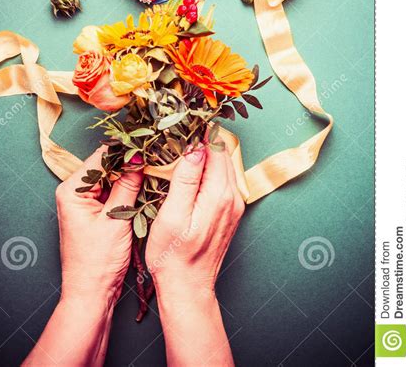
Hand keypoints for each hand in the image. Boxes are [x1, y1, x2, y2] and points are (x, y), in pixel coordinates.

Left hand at [23, 148, 141, 365]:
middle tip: (158, 156)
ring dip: (132, 176)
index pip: (101, 157)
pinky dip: (129, 190)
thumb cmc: (98, 262)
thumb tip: (139, 157)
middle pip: (107, 166)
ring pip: (112, 178)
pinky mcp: (95, 212)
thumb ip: (127, 186)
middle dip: (131, 162)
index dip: (126, 151)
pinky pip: (113, 192)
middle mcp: (74, 192)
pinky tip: (147, 186)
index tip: (150, 146)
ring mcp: (85, 202)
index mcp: (72, 190)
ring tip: (156, 168)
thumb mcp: (116, 219)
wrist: (91, 295)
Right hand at [146, 139, 244, 365]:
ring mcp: (233, 205)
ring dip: (206, 151)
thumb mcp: (172, 216)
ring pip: (223, 165)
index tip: (183, 116)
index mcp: (218, 195)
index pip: (215, 148)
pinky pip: (222, 179)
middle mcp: (232, 197)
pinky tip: (191, 166)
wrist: (188, 289)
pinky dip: (209, 166)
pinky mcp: (229, 212)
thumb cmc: (173, 256)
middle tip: (180, 124)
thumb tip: (194, 148)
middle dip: (203, 136)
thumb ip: (185, 180)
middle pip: (222, 153)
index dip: (200, 129)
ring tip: (182, 140)